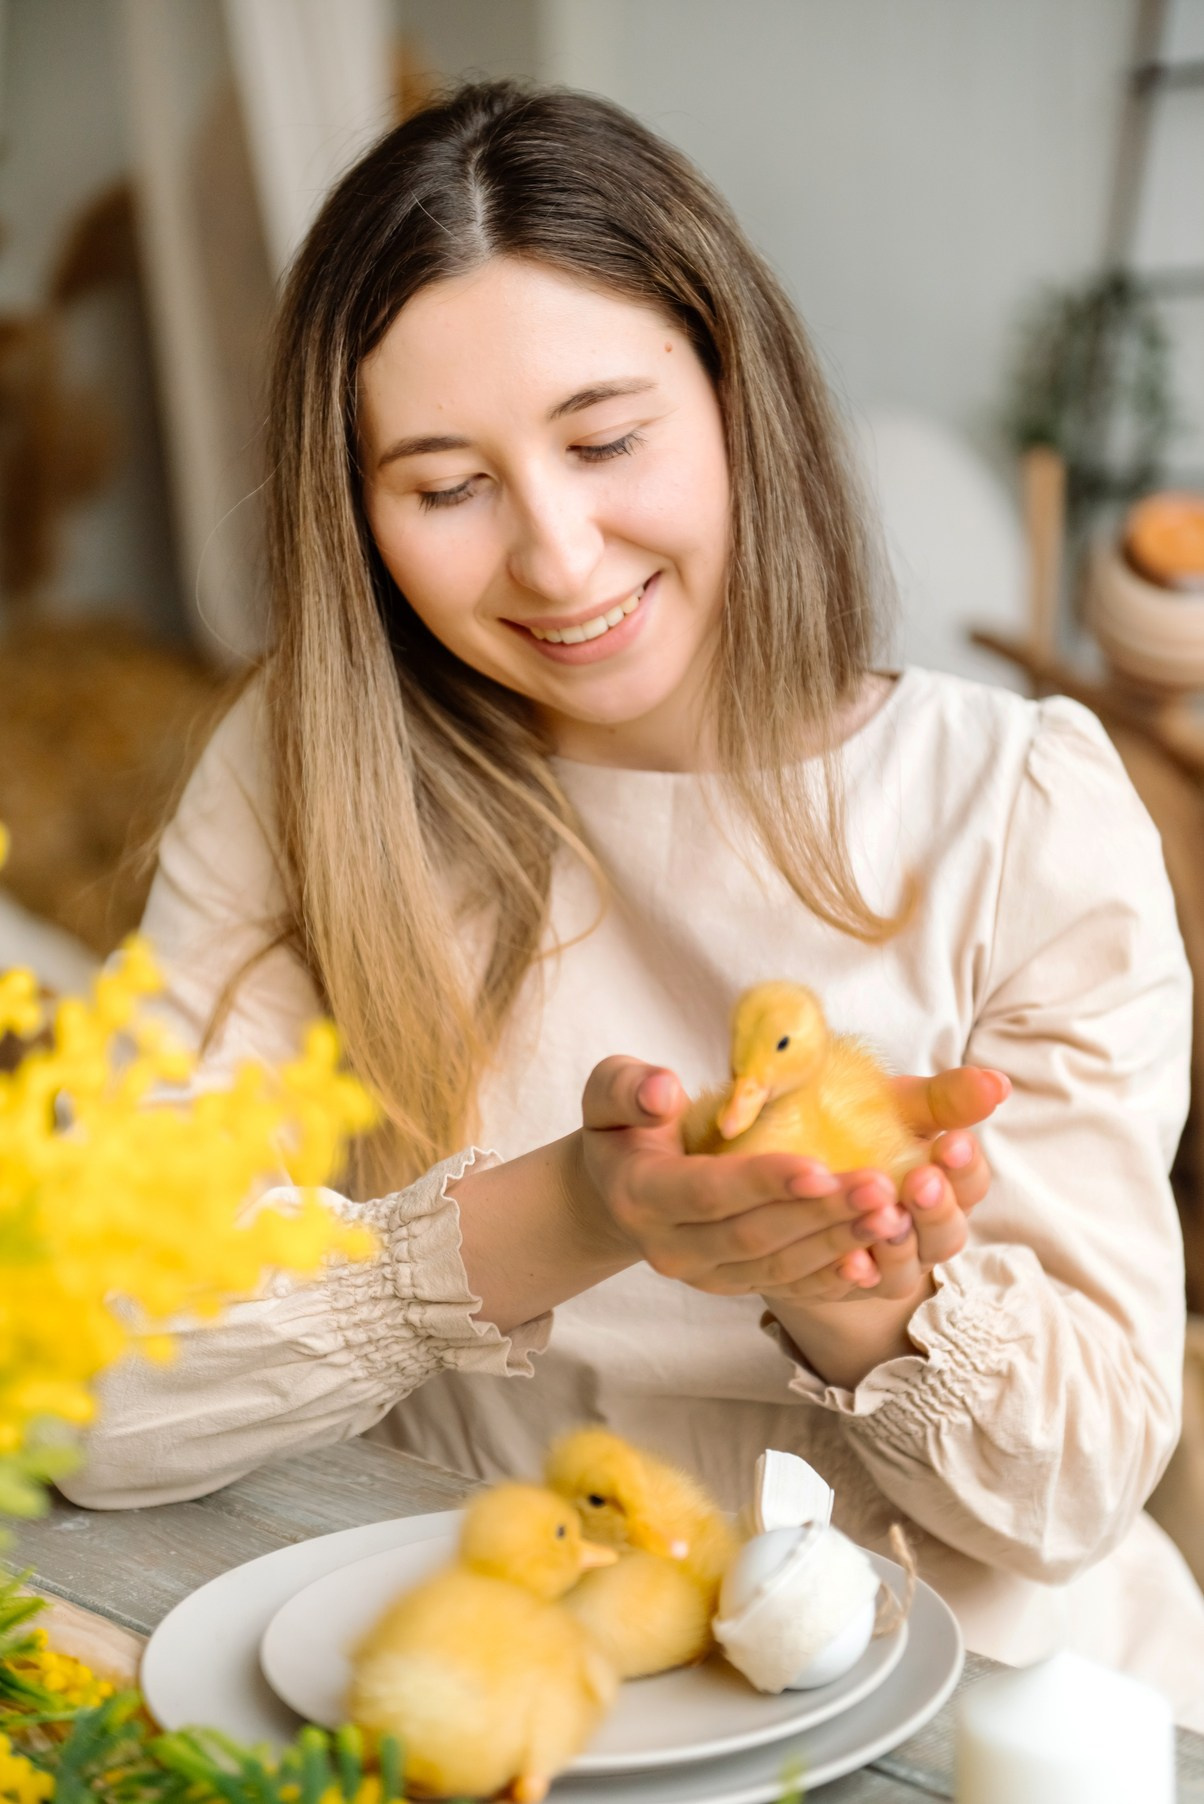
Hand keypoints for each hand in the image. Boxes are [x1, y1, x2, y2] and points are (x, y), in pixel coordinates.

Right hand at [574, 1056, 921, 1303]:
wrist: (619, 1187)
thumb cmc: (626, 1124)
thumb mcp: (611, 1092)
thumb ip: (629, 1087)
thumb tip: (662, 1090)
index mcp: (640, 1195)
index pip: (708, 1193)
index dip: (764, 1183)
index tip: (821, 1167)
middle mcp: (670, 1249)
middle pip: (754, 1237)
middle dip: (821, 1214)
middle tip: (882, 1187)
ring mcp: (704, 1275)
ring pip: (779, 1268)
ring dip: (839, 1243)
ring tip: (893, 1214)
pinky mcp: (733, 1286)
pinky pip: (790, 1286)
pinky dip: (835, 1274)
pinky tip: (879, 1255)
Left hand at [759, 1065, 1008, 1389]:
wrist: (792, 1156)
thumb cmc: (857, 1127)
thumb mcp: (898, 1106)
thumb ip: (944, 1098)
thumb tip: (997, 1083)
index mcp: (945, 1188)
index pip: (971, 1185)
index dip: (965, 1168)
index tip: (953, 1143)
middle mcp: (923, 1233)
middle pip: (946, 1235)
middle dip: (935, 1208)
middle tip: (921, 1180)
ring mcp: (888, 1264)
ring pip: (905, 1269)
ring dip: (898, 1245)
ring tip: (886, 1216)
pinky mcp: (846, 1284)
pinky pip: (854, 1288)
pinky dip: (855, 1276)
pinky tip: (850, 1260)